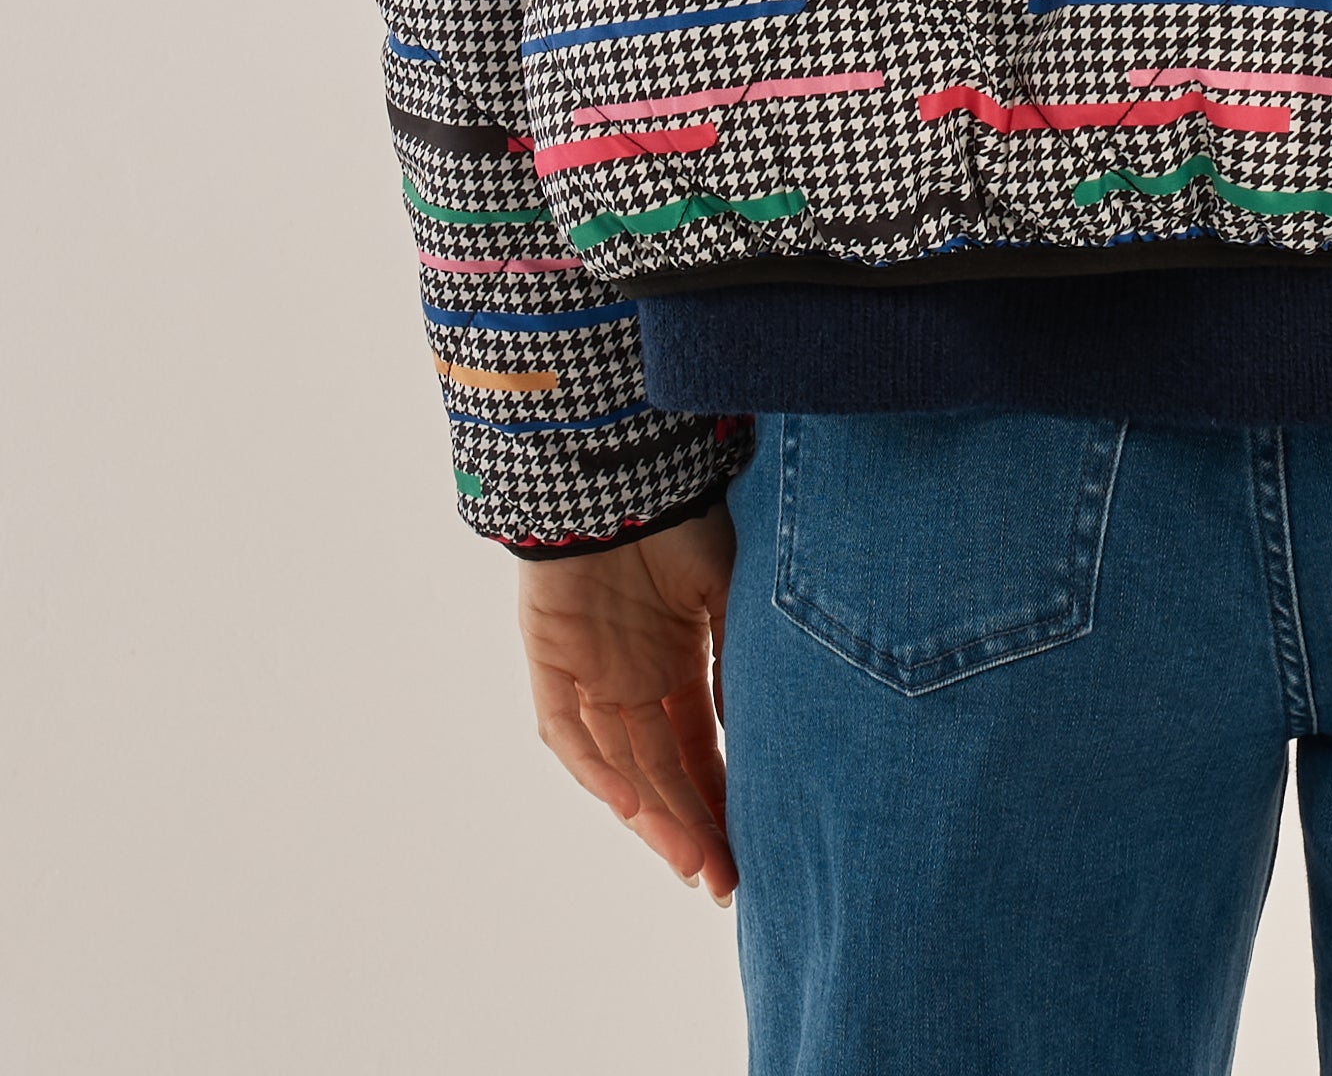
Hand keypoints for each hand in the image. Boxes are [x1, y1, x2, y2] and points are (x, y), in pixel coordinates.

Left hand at [517, 501, 737, 901]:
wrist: (621, 467)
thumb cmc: (684, 516)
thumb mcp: (732, 591)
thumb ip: (741, 659)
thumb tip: (766, 731)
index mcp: (675, 661)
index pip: (698, 749)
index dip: (723, 800)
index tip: (753, 848)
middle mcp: (630, 679)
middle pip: (661, 772)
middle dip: (694, 829)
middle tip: (726, 881)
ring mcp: (588, 676)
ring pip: (620, 767)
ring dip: (656, 818)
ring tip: (694, 864)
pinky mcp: (550, 664)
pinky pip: (567, 733)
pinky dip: (598, 773)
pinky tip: (632, 809)